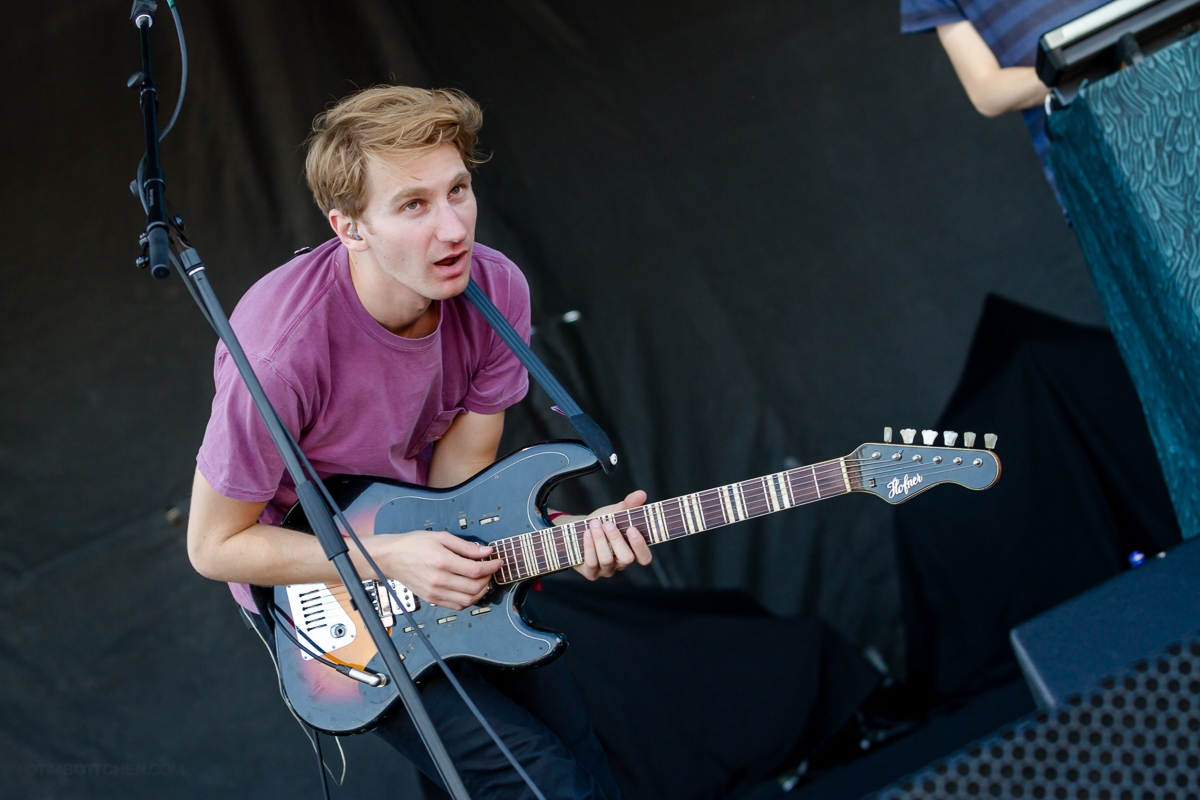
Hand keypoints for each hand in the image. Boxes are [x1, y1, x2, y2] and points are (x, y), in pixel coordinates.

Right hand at [369, 531, 501, 610]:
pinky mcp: (432, 599)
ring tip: (482, 580)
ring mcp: (435, 592)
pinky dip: (469, 600)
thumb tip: (486, 551)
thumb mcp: (441, 537)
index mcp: (441, 561)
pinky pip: (457, 606)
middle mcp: (438, 580)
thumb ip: (466, 546)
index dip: (491, 566)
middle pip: (474, 587)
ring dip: (481, 592)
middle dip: (488, 578)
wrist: (391, 557)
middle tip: (490, 570)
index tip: (498, 561)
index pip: (475, 570)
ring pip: (468, 600)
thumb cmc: (414, 544)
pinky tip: (470, 589)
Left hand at [571, 491, 652, 580]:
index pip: (644, 557)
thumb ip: (628, 505)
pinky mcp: (591, 573)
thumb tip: (642, 494)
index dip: (640, 546)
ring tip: (594, 524)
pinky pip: (591, 563)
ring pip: (607, 560)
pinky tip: (586, 533)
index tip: (631, 529)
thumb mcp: (615, 512)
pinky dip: (589, 546)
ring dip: (600, 540)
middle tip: (608, 523)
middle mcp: (621, 563)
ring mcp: (606, 570)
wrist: (579, 529)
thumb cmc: (602, 521)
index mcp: (632, 550)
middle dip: (616, 539)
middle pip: (626, 559)